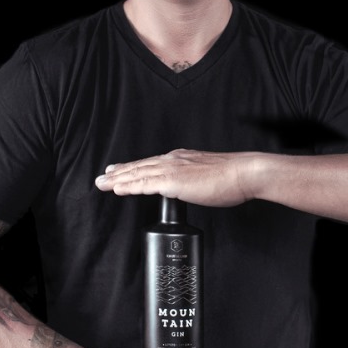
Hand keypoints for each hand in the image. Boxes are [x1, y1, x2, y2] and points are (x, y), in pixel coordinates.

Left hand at [94, 148, 256, 206]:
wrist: (245, 173)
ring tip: (103, 183)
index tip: (120, 171)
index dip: (134, 168)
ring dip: (118, 179)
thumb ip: (195, 180)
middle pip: (140, 167)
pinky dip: (130, 186)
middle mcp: (174, 160)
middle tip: (103, 177)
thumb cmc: (234, 177)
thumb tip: (191, 187)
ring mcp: (173, 169)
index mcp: (182, 159)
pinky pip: (145, 184)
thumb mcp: (208, 175)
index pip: (152, 164)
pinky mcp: (174, 181)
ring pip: (138, 174)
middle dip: (120, 173)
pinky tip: (118, 189)